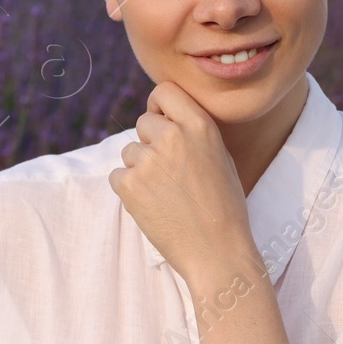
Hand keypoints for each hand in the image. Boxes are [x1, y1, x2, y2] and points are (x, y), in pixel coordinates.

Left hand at [109, 81, 256, 290]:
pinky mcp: (129, 185)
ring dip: (140, 168)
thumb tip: (164, 119)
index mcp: (199, 126)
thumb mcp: (220, 157)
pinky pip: (118, 176)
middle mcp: (172, 137)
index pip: (164, 91)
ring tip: (166, 194)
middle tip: (170, 173)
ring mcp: (148, 160)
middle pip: (144, 122)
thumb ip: (192, 133)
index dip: (160, 106)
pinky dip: (130, 190)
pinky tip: (153, 205)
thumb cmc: (224, 208)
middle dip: (151, 142)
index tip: (162, 122)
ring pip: (130, 151)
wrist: (217, 252)